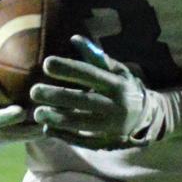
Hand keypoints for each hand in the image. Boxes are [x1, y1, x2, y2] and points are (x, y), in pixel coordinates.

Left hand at [31, 36, 164, 150]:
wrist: (147, 118)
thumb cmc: (124, 88)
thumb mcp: (117, 71)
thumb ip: (96, 57)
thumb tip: (75, 39)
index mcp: (118, 85)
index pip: (91, 75)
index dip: (69, 69)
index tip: (47, 64)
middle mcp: (117, 106)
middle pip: (84, 101)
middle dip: (58, 96)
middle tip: (34, 91)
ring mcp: (112, 127)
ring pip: (82, 124)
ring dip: (58, 119)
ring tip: (37, 113)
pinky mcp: (107, 143)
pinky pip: (83, 141)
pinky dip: (64, 136)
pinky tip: (47, 129)